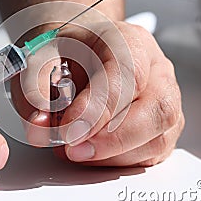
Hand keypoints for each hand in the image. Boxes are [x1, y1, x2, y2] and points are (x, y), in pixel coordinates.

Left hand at [11, 21, 183, 165]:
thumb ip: (37, 88)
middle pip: (159, 109)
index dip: (100, 108)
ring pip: (158, 138)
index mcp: (128, 40)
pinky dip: (118, 161)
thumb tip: (41, 125)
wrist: (76, 50)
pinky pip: (152, 154)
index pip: (129, 73)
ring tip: (75, 149)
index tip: (70, 130)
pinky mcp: (161, 126)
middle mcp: (155, 68)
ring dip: (112, 155)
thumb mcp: (39, 57)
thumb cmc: (66, 51)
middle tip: (73, 148)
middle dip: (113, 140)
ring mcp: (164, 97)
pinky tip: (91, 152)